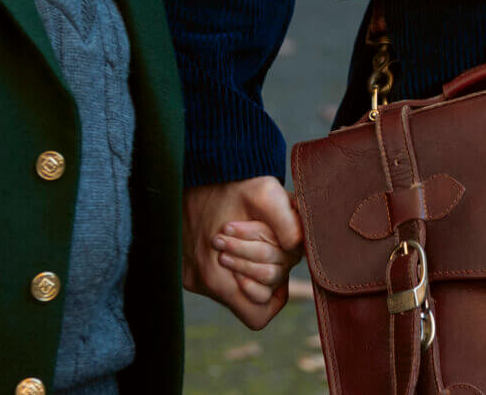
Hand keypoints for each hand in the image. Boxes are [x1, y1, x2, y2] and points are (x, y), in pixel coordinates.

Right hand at [183, 176, 305, 329]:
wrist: (196, 168)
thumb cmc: (232, 181)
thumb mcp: (265, 194)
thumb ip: (286, 223)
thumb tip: (300, 248)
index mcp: (216, 276)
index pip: (257, 316)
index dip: (275, 295)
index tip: (278, 267)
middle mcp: (199, 282)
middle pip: (249, 299)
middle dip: (264, 273)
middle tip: (265, 243)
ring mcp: (190, 276)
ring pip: (233, 288)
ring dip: (248, 266)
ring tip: (249, 235)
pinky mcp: (186, 267)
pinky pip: (217, 277)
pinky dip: (231, 262)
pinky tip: (235, 236)